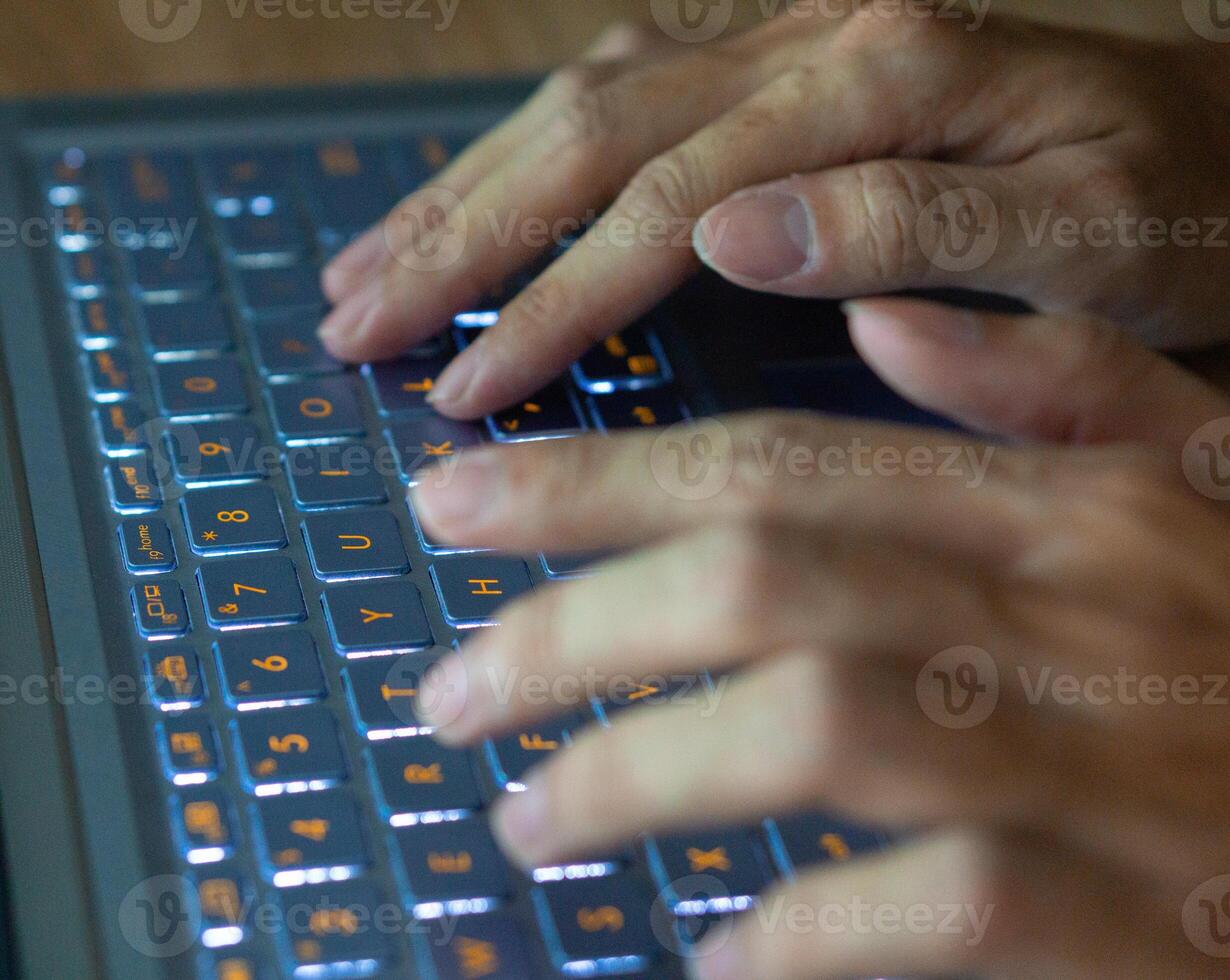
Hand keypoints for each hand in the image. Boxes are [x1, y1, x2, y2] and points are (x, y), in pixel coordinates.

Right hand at [318, 5, 1229, 418]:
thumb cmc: (1187, 203)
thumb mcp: (1102, 237)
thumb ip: (915, 227)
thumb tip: (726, 239)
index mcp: (884, 72)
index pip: (667, 201)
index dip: (552, 302)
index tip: (458, 393)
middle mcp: (814, 26)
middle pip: (587, 129)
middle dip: (455, 236)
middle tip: (344, 323)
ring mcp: (789, 27)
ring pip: (581, 99)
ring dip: (462, 189)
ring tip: (360, 270)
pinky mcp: (781, 47)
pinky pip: (621, 87)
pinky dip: (525, 154)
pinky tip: (470, 199)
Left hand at [409, 298, 1229, 977]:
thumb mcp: (1212, 470)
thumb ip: (1052, 381)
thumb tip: (877, 313)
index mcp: (1057, 501)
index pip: (772, 460)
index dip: (591, 478)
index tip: (451, 504)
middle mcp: (1057, 606)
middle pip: (754, 580)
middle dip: (563, 630)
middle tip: (440, 692)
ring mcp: (1096, 760)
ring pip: (810, 728)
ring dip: (637, 776)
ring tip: (525, 817)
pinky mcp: (1127, 915)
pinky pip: (932, 912)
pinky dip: (802, 937)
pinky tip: (712, 954)